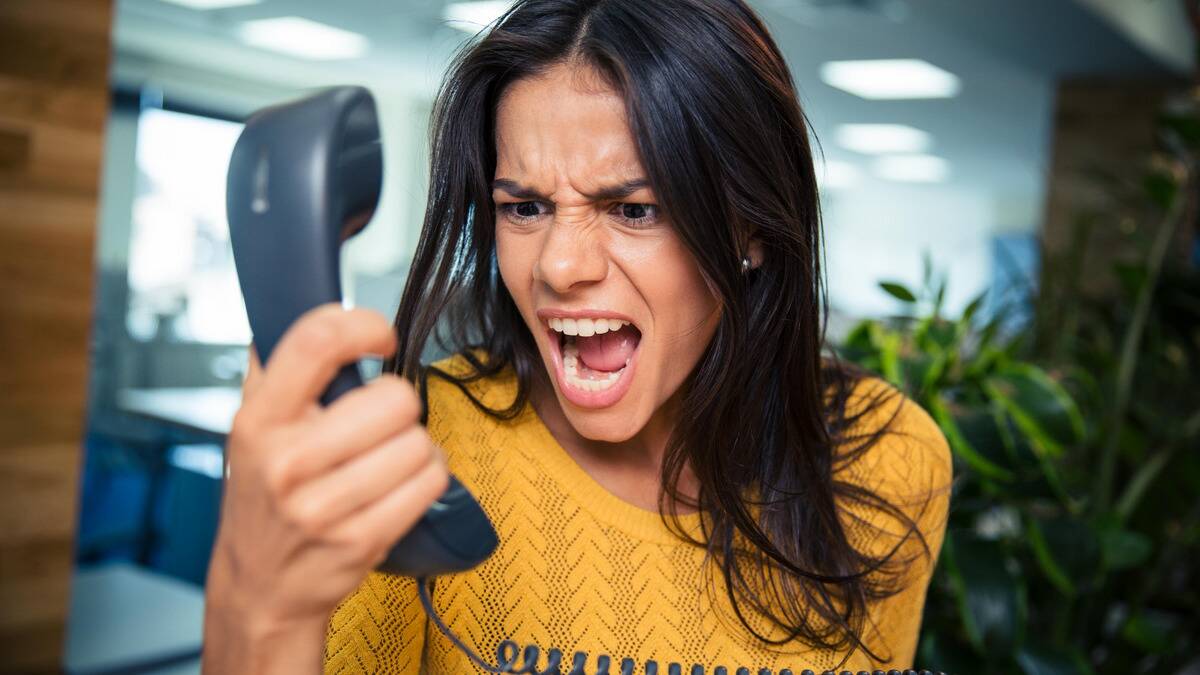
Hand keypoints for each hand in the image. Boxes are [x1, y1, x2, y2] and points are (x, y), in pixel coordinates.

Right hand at [202, 305, 447, 673]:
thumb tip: (292, 298)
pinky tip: (400, 484)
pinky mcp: (362, 540)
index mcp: (258, 421)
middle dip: (399, 404)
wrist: (260, 588)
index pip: (315, 342)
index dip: (362, 324)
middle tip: (380, 421)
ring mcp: (324, 506)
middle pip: (394, 397)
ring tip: (388, 457)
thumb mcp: (249, 428)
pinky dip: (428, 477)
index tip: (378, 335)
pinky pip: (430, 482)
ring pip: (419, 441)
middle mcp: (287, 462)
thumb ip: (271, 367)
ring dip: (416, 445)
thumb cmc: (264, 497)